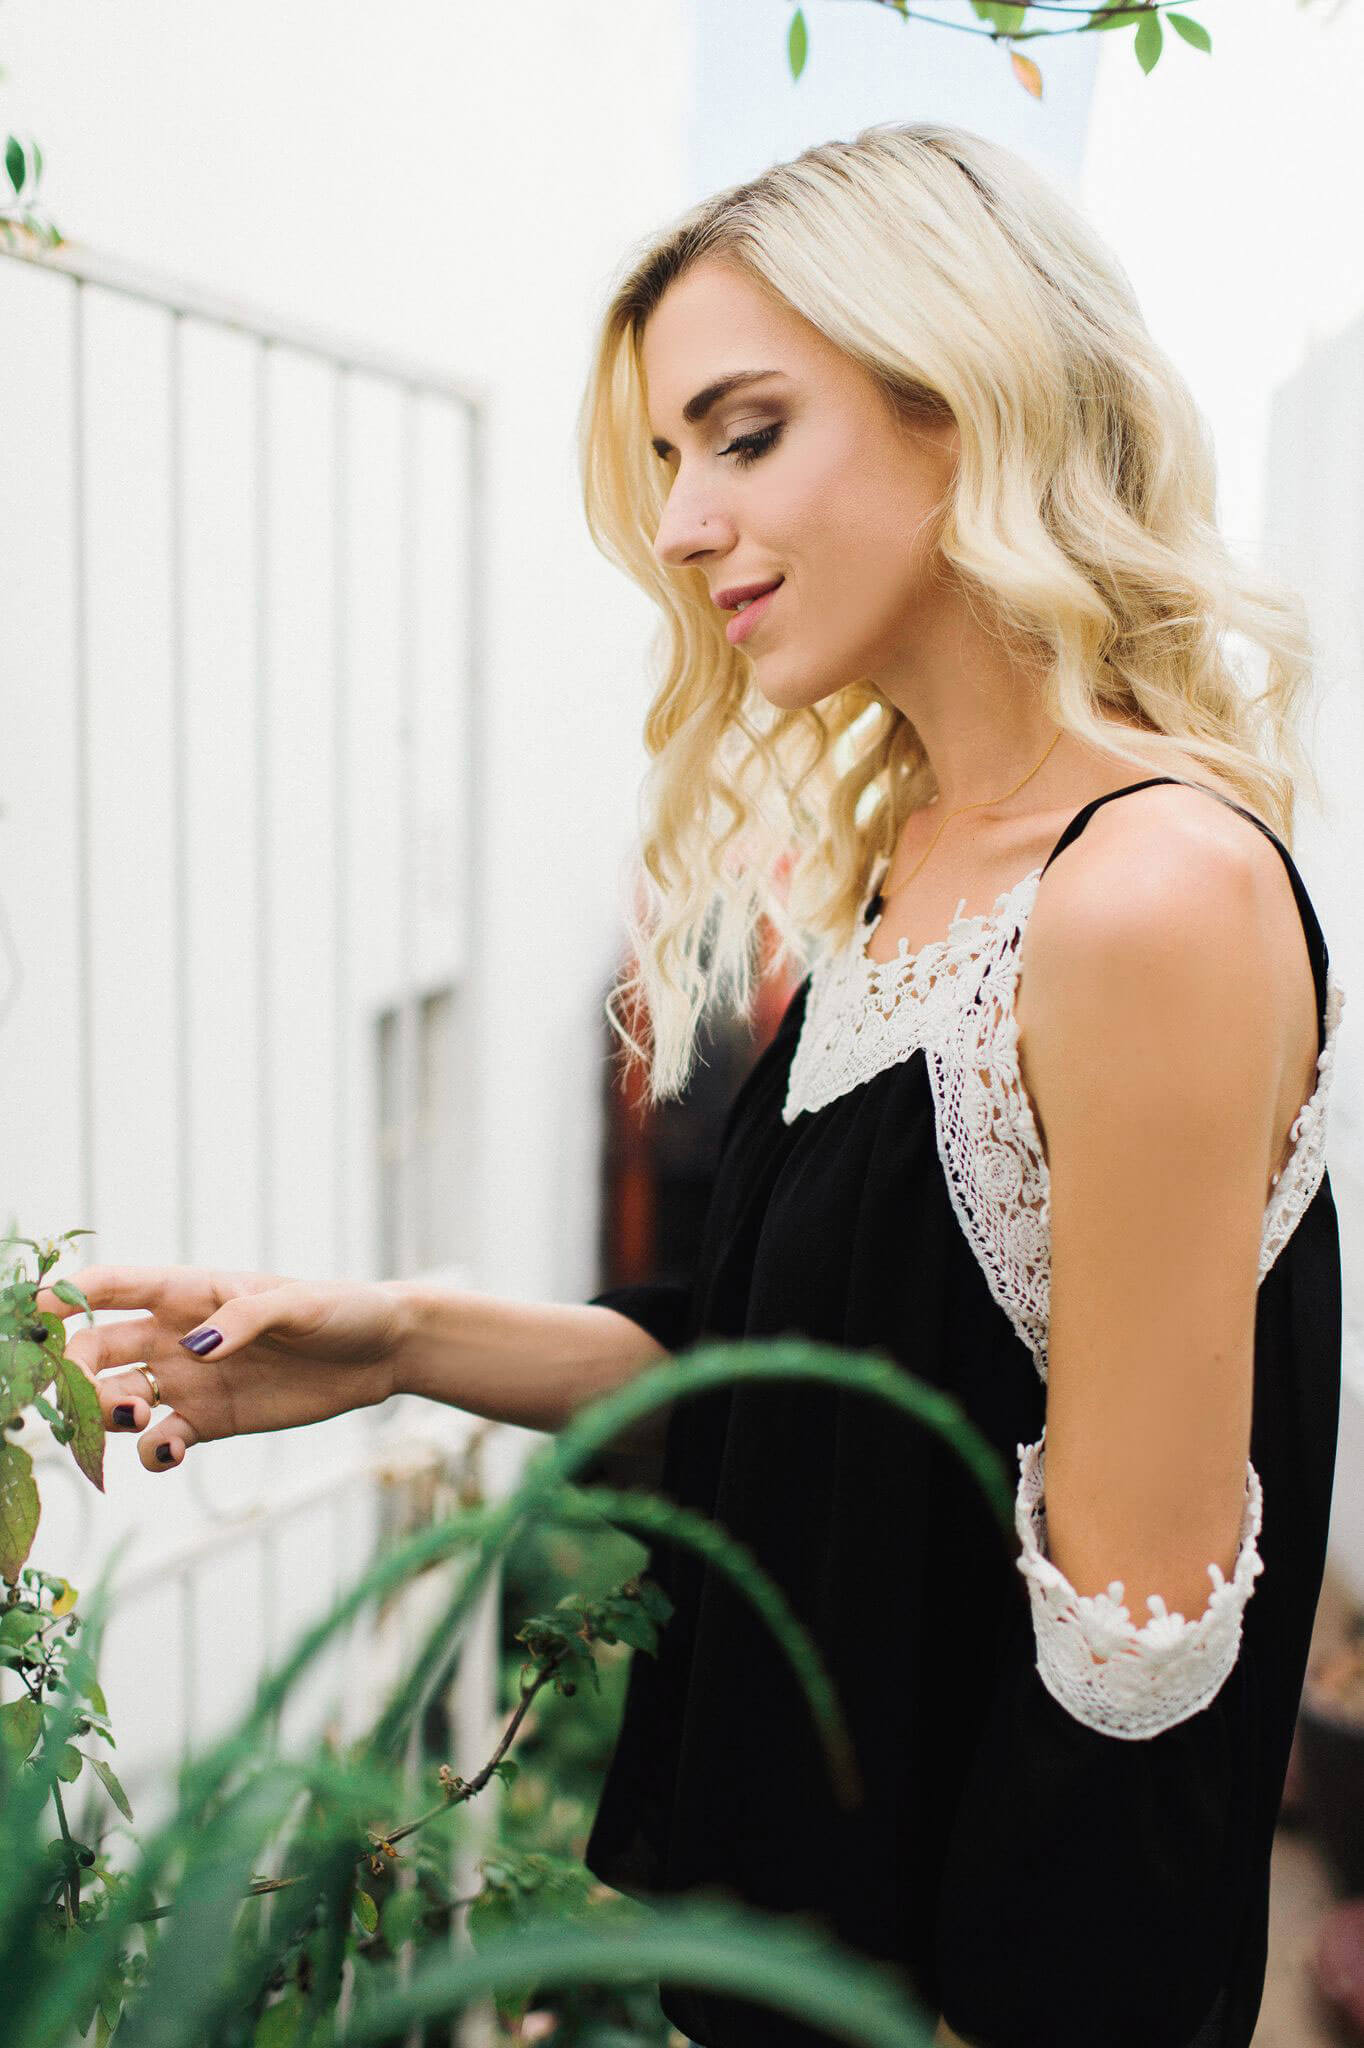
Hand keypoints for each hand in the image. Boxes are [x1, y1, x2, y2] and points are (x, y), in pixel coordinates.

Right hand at [32, 1265, 405, 1472]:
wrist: (380, 1353)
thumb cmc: (341, 1309)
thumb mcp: (301, 1303)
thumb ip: (247, 1318)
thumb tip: (196, 1351)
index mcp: (191, 1292)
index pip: (115, 1287)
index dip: (70, 1297)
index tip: (36, 1311)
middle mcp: (177, 1336)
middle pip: (98, 1350)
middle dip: (73, 1370)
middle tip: (74, 1395)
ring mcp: (189, 1381)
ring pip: (117, 1399)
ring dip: (105, 1414)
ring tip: (132, 1418)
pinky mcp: (211, 1421)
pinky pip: (159, 1441)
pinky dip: (151, 1452)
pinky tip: (168, 1450)